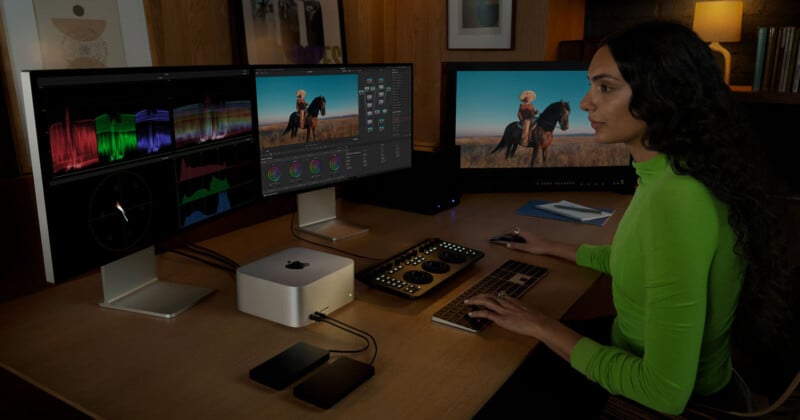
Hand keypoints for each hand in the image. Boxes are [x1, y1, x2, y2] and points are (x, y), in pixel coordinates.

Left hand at [465, 292, 582, 360]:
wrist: (540, 323)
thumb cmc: (538, 321)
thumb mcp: (531, 314)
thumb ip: (525, 314)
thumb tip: (526, 318)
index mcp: (514, 302)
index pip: (499, 296)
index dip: (490, 296)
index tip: (484, 297)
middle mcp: (507, 304)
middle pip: (490, 296)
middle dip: (479, 296)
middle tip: (471, 298)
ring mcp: (504, 311)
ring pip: (485, 301)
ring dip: (474, 301)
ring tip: (467, 303)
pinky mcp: (501, 319)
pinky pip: (486, 314)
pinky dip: (477, 313)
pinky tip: (471, 314)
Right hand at [504, 228, 553, 253]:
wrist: (550, 247)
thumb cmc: (539, 247)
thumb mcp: (526, 248)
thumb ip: (516, 246)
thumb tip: (508, 244)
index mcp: (524, 233)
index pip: (513, 230)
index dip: (506, 232)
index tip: (501, 234)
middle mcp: (527, 232)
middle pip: (516, 230)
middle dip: (509, 233)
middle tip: (504, 236)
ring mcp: (530, 234)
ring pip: (520, 232)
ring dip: (514, 234)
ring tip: (510, 239)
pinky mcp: (533, 236)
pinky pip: (523, 234)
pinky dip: (518, 236)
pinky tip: (519, 241)